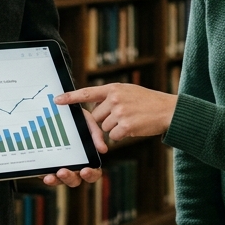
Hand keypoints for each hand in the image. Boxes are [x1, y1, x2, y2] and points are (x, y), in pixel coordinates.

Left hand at [40, 102, 107, 186]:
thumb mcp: (87, 122)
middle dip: (69, 178)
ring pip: (59, 180)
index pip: (94, 172)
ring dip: (55, 180)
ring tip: (50, 176)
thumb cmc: (76, 119)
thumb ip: (96, 134)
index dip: (91, 174)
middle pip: (75, 179)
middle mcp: (75, 167)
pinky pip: (46, 175)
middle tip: (63, 172)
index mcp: (88, 159)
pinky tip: (42, 172)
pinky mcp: (47, 166)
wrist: (56, 111)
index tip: (85, 170)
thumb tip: (103, 150)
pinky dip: (44, 175)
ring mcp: (60, 167)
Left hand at [54, 83, 176, 142]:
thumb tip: (96, 109)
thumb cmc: (148, 102)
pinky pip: (114, 136)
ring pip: (105, 128)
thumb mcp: (129, 92)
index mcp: (114, 88)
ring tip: (132, 120)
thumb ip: (112, 97)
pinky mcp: (125, 126)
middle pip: (96, 117)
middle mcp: (115, 99)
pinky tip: (134, 128)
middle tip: (123, 116)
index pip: (87, 93)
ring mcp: (120, 112)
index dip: (71, 97)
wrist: (168, 111)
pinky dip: (122, 135)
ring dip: (115, 128)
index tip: (56, 100)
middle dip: (105, 120)